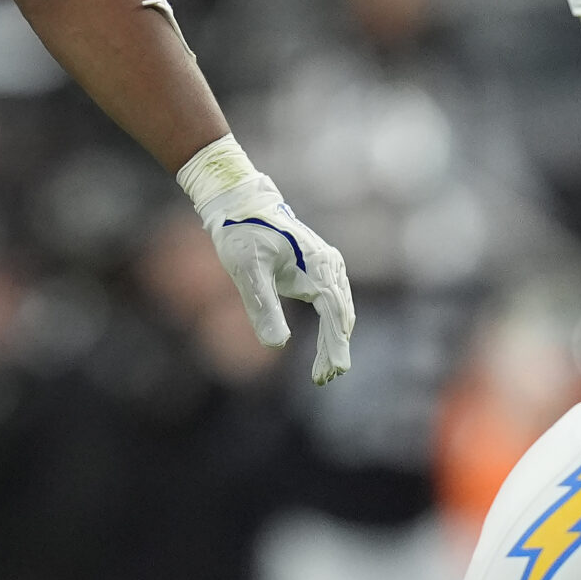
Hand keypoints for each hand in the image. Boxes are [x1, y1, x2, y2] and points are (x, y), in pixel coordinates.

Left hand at [179, 136, 355, 383]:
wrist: (240, 201)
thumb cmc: (242, 232)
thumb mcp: (246, 271)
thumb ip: (262, 306)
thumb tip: (276, 345)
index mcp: (317, 266)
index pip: (333, 315)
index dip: (333, 346)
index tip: (331, 373)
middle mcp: (328, 264)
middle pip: (341, 315)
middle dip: (334, 347)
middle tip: (322, 378)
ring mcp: (327, 263)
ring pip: (340, 308)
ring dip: (335, 337)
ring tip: (325, 368)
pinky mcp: (319, 264)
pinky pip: (334, 299)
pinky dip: (333, 321)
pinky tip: (328, 338)